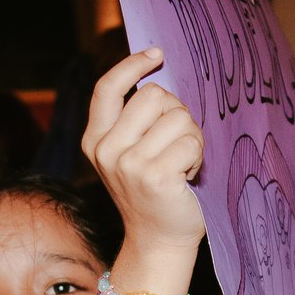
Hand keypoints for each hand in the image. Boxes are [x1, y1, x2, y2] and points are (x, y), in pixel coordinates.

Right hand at [85, 48, 205, 257]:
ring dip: (191, 138)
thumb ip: (137, 120)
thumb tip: (159, 71)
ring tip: (183, 164)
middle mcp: (106, 150)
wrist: (159, 240)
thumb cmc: (155, 192)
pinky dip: (198, 156)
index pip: (108, 88)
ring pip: (177, 117)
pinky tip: (188, 176)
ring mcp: (128, 164)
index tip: (156, 54)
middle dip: (177, 114)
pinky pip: (191, 141)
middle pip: (154, 96)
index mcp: (96, 140)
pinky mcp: (154, 176)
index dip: (133, 65)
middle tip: (178, 144)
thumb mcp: (131, 153)